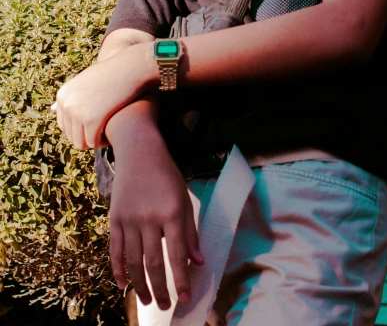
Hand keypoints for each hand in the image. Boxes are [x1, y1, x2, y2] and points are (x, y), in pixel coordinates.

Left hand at [51, 43, 157, 147]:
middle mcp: (66, 104)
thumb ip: (71, 96)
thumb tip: (52, 109)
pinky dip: (103, 142)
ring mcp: (77, 112)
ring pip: (81, 143)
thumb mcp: (86, 81)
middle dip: (88, 136)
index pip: (64, 126)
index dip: (81, 128)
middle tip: (104, 129)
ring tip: (108, 131)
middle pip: (71, 136)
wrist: (130, 67)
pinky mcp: (91, 120)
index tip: (98, 122)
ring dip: (95, 141)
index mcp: (62, 95)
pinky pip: (93, 142)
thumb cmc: (112, 73)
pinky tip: (112, 132)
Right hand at [109, 122, 203, 309]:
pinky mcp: (115, 219)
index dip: (181, 279)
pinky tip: (123, 286)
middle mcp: (149, 218)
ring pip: (134, 261)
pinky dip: (118, 270)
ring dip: (141, 285)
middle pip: (154, 263)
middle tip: (166, 306)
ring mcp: (130, 219)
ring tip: (148, 301)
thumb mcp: (184, 199)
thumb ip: (190, 232)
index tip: (186, 298)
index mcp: (172, 212)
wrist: (139, 152)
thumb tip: (198, 262)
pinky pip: (115, 250)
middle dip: (161, 288)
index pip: (177, 255)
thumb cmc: (166, 176)